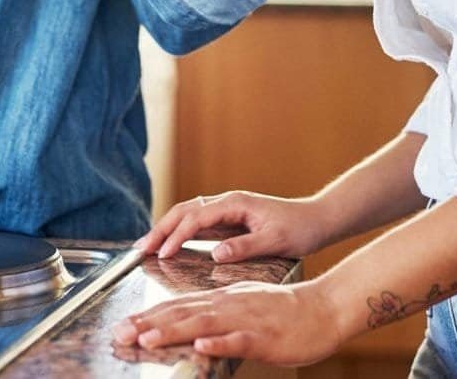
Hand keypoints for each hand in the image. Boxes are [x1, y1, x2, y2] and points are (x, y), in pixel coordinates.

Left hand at [112, 281, 344, 366]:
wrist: (322, 308)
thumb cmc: (283, 311)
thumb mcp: (243, 303)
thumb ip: (216, 311)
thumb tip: (189, 323)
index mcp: (221, 298)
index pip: (178, 304)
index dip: (148, 314)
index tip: (122, 323)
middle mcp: (227, 305)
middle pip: (182, 312)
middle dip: (148, 323)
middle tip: (120, 332)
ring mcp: (245, 319)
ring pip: (204, 324)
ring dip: (174, 331)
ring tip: (147, 338)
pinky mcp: (264, 337)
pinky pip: (238, 341)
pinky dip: (219, 343)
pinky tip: (201, 348)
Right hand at [137, 190, 330, 261]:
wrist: (316, 220)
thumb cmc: (299, 229)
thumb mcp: (275, 241)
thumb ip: (244, 247)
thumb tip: (215, 254)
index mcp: (235, 204)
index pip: (196, 218)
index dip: (177, 236)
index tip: (162, 254)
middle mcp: (227, 203)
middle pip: (184, 211)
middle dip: (160, 229)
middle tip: (140, 248)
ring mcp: (226, 210)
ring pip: (187, 215)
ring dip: (166, 228)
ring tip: (146, 246)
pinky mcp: (228, 221)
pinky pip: (197, 224)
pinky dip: (179, 232)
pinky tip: (169, 245)